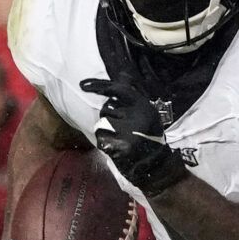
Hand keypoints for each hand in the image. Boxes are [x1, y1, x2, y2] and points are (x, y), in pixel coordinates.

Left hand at [79, 77, 189, 197]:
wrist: (155, 164)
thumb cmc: (150, 135)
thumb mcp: (148, 111)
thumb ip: (133, 94)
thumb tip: (120, 75)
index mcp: (144, 106)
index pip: (117, 89)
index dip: (99, 85)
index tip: (83, 85)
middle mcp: (135, 116)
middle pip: (107, 107)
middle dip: (109, 115)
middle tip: (122, 126)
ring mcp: (127, 132)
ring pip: (102, 122)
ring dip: (105, 129)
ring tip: (120, 137)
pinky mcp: (119, 146)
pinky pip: (101, 138)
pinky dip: (104, 142)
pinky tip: (116, 146)